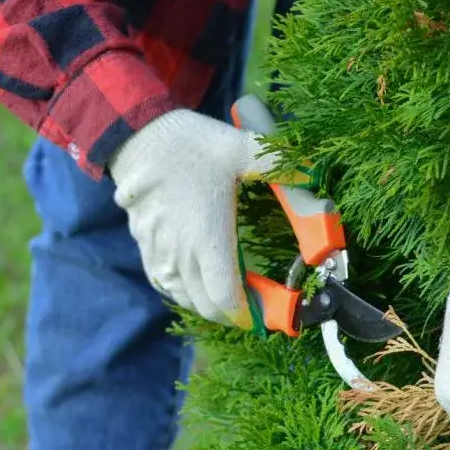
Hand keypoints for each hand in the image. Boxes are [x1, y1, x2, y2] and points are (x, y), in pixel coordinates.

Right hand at [108, 109, 278, 328]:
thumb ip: (279, 162)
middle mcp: (180, 254)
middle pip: (203, 304)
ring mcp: (158, 250)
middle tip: (249, 309)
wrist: (136, 134)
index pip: (224, 298)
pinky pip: (159, 280)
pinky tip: (189, 282)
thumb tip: (312, 171)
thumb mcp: (240, 148)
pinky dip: (178, 290)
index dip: (244, 314)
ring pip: (179, 295)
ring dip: (202, 303)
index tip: (262, 314)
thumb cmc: (190, 145)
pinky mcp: (142, 241)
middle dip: (227, 315)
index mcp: (208, 240)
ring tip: (222, 298)